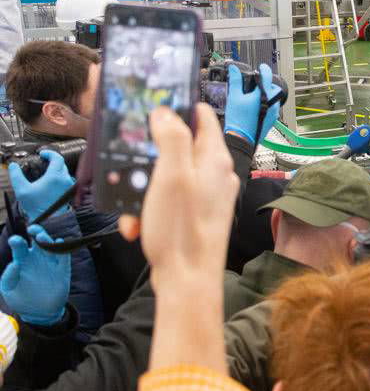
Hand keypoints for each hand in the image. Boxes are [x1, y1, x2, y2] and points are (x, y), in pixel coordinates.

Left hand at [0, 226, 69, 325]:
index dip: (17, 241)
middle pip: (37, 238)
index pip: (19, 245)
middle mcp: (37, 258)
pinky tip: (59, 243)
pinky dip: (63, 249)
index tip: (15, 241)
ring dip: (47, 238)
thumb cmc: (21, 299)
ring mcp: (50, 263)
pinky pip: (64, 256)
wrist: (39, 313)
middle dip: (36, 231)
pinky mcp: (63, 270)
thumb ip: (8, 277)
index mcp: (22, 260)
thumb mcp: (9, 290)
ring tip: (41, 237)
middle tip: (32, 230)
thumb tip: (14, 263)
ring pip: (51, 245)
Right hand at [9, 150, 74, 220]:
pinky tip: (49, 181)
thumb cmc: (36, 207)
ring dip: (55, 169)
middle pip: (61, 164)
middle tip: (42, 161)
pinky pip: (66, 180)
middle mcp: (66, 180)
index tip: (42, 153)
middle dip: (52, 160)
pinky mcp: (70, 192)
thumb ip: (16, 175)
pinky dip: (58, 177)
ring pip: (64, 172)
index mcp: (56, 176)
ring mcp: (69, 186)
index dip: (49, 153)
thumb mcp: (22, 190)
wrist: (49, 221)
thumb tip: (13, 165)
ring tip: (45, 171)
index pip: (57, 158)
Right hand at [118, 105, 239, 289]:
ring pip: (167, 177)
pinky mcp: (195, 216)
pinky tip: (137, 226)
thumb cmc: (183, 232)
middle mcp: (215, 175)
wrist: (187, 283)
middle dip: (149, 159)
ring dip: (144, 190)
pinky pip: (167, 202)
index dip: (178, 108)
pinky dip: (149, 210)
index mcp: (214, 160)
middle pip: (178, 147)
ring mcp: (206, 196)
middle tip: (132, 170)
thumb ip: (172, 139)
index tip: (154, 108)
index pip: (202, 117)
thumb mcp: (172, 176)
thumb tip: (167, 113)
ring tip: (133, 210)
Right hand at [224, 63, 282, 144]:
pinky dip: (268, 104)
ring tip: (256, 96)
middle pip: (274, 88)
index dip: (264, 69)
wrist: (241, 139)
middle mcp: (272, 103)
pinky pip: (273, 108)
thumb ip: (235, 81)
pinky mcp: (272, 120)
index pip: (267, 77)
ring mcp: (273, 113)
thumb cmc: (238, 120)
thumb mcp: (234, 97)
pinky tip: (257, 107)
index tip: (262, 67)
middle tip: (259, 84)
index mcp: (263, 95)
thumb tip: (234, 69)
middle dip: (268, 84)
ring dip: (268, 95)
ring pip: (275, 99)